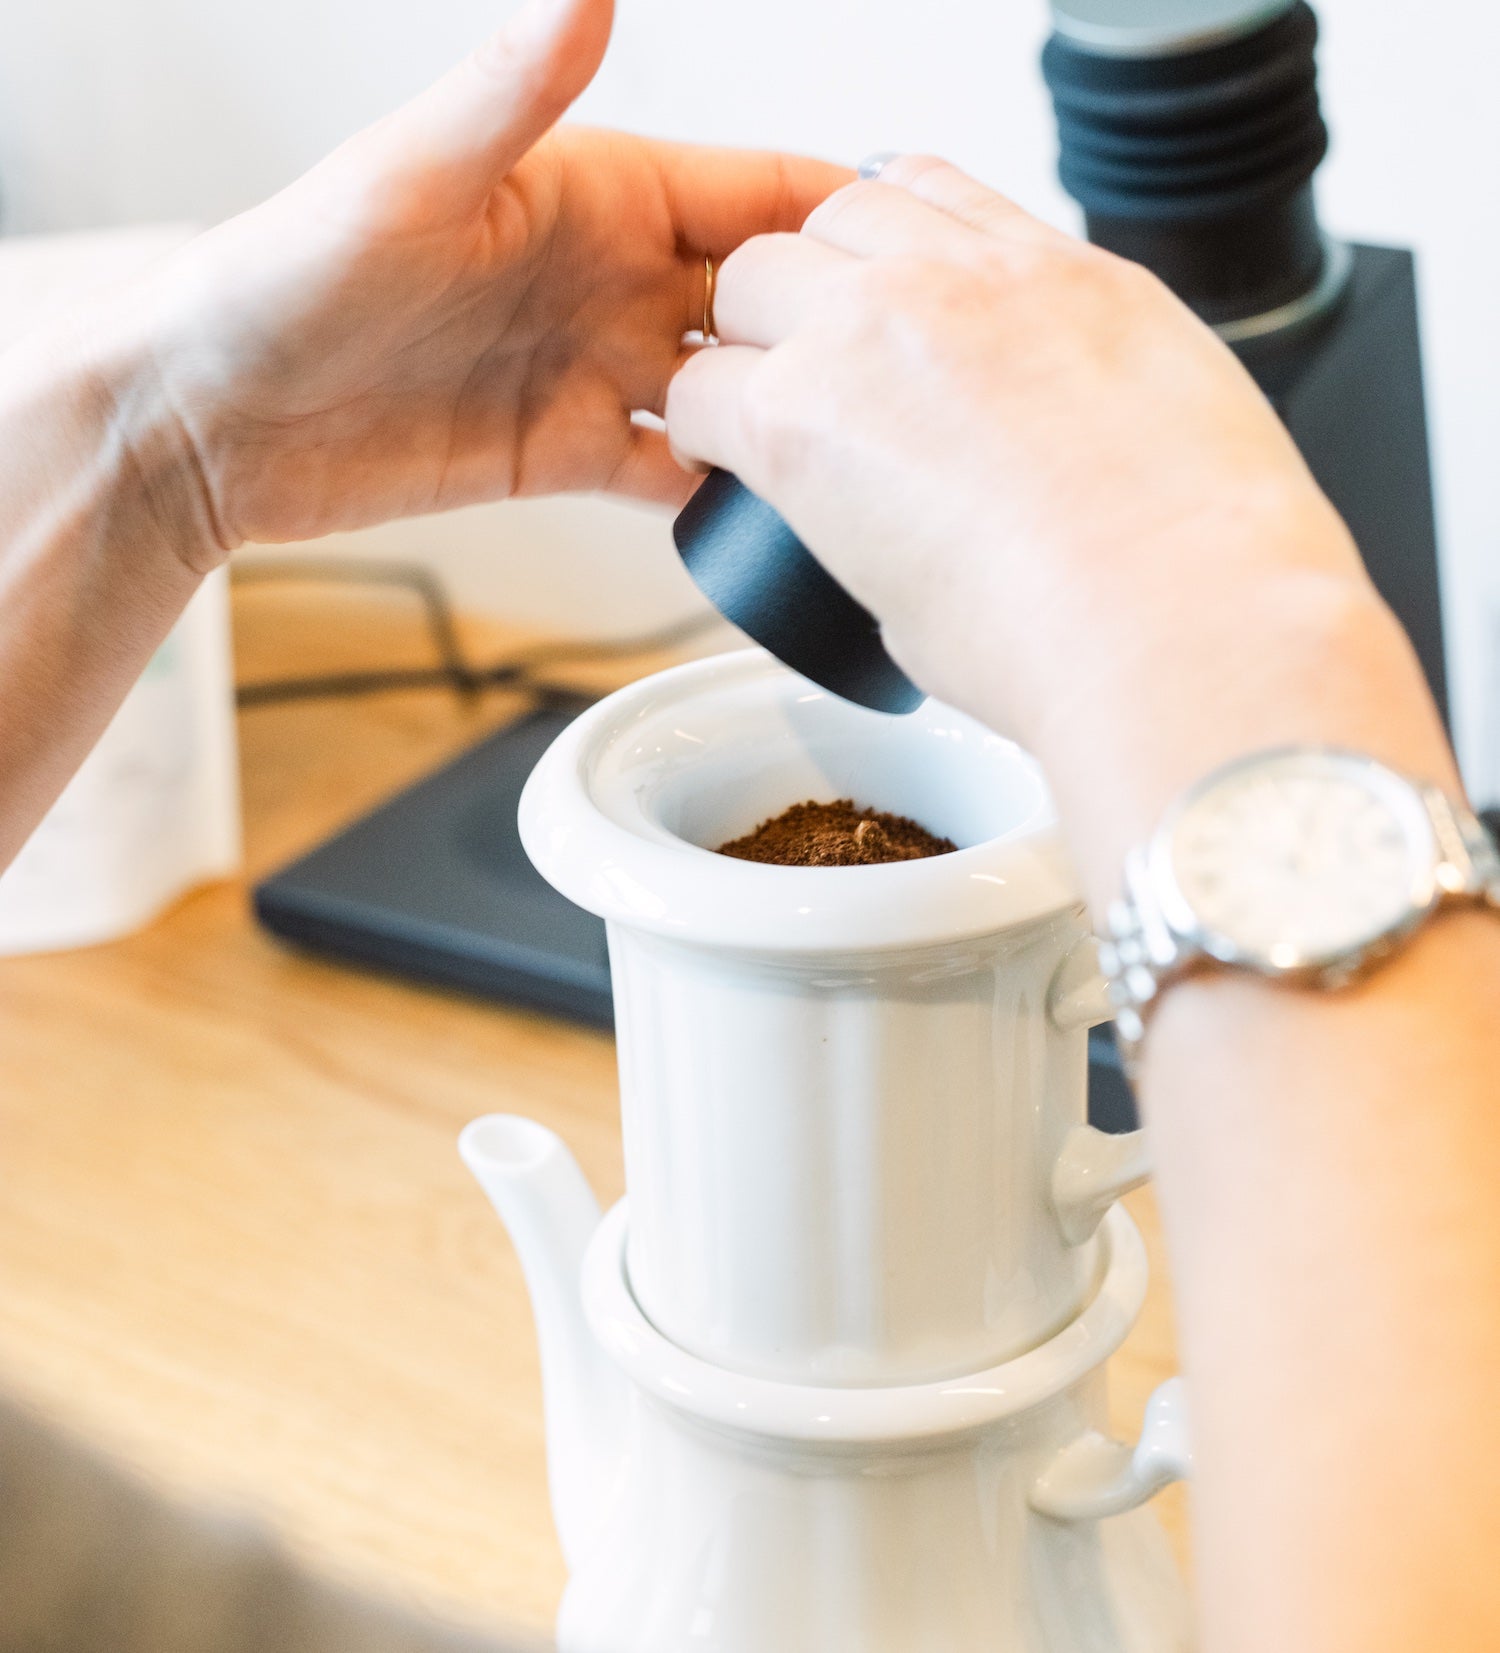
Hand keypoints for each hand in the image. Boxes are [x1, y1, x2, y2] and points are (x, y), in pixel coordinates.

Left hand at [126, 0, 846, 557]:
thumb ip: (508, 97)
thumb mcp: (406, 182)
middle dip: (833, 334)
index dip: (837, 217)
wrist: (217, 423)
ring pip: (729, 395)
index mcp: (591, 193)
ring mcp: (592, 369)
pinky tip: (764, 516)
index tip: (924, 249)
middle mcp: (607, 279)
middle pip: (758, 304)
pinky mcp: (566, 452)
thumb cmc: (285, 283)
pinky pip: (671, 474)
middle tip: (912, 382)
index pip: (750, 194)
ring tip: (858, 460)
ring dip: (786, 422)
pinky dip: (719, 495)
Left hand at [665, 157, 1453, 899]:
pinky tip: (721, 478)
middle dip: (806, 295)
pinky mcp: (805, 415)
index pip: (938, 197)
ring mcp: (881, 330)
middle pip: (830, 223)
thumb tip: (1055, 461)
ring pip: (753, 281)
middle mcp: (969, 277)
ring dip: (747, 349)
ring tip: (762, 434)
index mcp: (1068, 279)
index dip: (884, 252)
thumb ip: (1096, 408)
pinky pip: (701, 388)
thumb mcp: (1177, 432)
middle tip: (807, 387)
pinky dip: (701, 430)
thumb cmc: (1201, 574)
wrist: (1181, 618)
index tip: (872, 314)